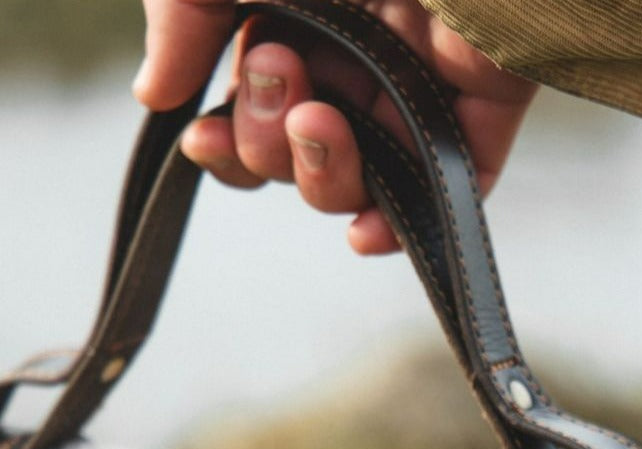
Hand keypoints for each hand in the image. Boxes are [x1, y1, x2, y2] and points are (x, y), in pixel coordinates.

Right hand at [132, 0, 536, 253]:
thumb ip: (181, 12)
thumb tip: (158, 95)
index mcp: (296, 13)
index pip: (253, 114)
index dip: (226, 146)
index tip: (205, 138)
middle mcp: (356, 51)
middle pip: (299, 157)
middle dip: (270, 140)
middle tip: (283, 73)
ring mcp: (421, 81)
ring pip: (366, 183)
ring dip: (324, 175)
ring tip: (322, 120)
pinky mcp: (483, 99)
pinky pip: (450, 189)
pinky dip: (405, 225)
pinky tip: (363, 234)